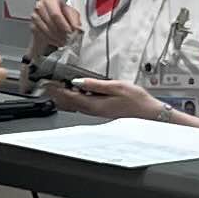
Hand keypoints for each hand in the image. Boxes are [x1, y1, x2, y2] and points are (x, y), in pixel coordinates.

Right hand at [30, 0, 84, 50]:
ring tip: (65, 40)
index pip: (55, 14)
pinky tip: (58, 41)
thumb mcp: (72, 13)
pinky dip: (51, 40)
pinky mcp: (33, 26)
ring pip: (46, 30)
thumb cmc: (62, 13)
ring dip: (57, 37)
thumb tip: (77, 29)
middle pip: (50, 22)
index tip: (70, 32)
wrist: (54, 18)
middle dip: (61, 32)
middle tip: (68, 38)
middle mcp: (40, 6)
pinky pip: (42, 35)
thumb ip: (75, 20)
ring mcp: (35, 16)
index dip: (63, 24)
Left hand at [49, 77, 173, 120]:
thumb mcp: (116, 87)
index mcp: (94, 105)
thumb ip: (96, 85)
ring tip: (58, 86)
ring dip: (66, 95)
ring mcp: (98, 113)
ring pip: (76, 104)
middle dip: (58, 92)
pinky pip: (84, 105)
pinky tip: (77, 92)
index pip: (69, 97)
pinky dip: (77, 98)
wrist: (150, 115)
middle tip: (49, 83)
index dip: (57, 89)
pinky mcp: (103, 112)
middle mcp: (93, 111)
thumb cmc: (137, 102)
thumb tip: (79, 82)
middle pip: (70, 102)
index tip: (48, 83)